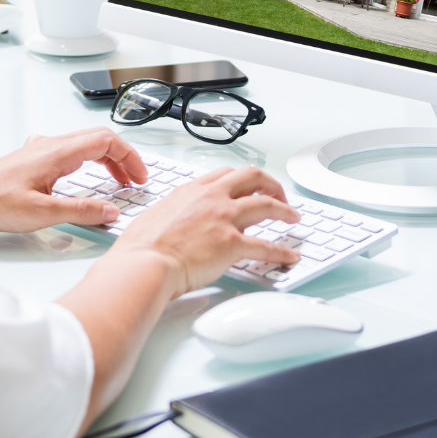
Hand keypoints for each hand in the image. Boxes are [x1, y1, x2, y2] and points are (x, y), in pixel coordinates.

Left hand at [0, 128, 146, 232]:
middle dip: (122, 159)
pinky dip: (87, 165)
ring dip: (105, 162)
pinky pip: (69, 155)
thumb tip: (110, 212)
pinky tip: (84, 183)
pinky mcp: (32, 162)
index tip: (140, 178)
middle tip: (134, 181)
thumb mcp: (42, 213)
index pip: (106, 141)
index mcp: (56, 152)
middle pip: (98, 140)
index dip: (130, 158)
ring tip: (117, 183)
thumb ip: (81, 211)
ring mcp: (40, 151)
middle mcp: (49, 145)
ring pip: (84, 146)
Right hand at [109, 166, 299, 295]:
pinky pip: (266, 246)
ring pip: (266, 205)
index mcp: (192, 190)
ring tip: (293, 217)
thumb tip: (179, 222)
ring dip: (285, 210)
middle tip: (279, 196)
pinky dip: (281, 252)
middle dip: (271, 184)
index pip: (226, 174)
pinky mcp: (232, 244)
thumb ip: (175, 213)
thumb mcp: (157, 216)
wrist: (145, 263)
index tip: (250, 186)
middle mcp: (212, 198)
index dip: (243, 179)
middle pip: (252, 178)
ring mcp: (224, 219)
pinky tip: (290, 256)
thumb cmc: (142, 247)